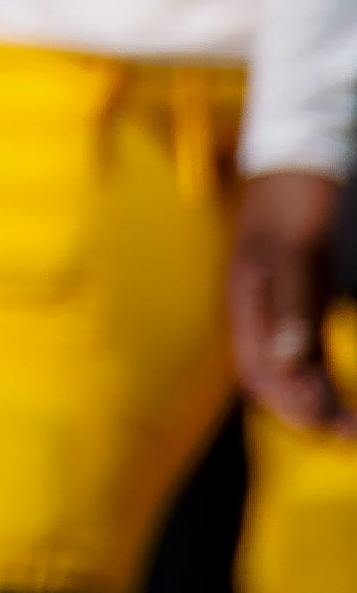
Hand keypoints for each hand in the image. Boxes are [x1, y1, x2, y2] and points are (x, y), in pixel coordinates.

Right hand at [233, 172, 351, 435]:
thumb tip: (289, 362)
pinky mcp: (297, 298)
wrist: (296, 158)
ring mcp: (276, 305)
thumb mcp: (293, 247)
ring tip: (347, 422)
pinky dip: (320, 375)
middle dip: (306, 410)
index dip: (291, 403)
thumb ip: (290, 302)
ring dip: (316, 397)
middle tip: (348, 433)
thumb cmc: (292, 197)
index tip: (330, 426)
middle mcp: (257, 309)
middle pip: (271, 376)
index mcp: (247, 299)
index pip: (258, 369)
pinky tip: (339, 386)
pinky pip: (304, 349)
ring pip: (289, 367)